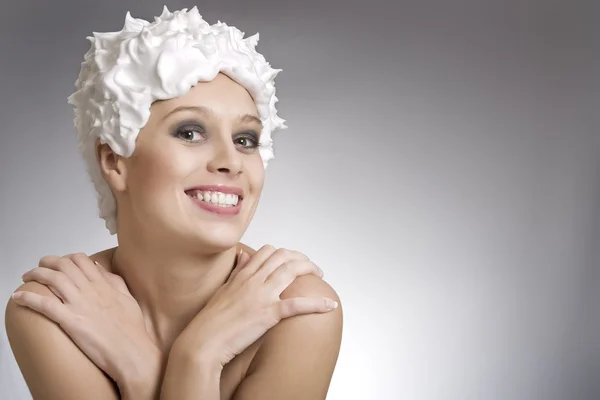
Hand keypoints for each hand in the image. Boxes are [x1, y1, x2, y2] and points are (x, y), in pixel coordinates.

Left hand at [11, 253, 162, 394]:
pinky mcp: (70, 321)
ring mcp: (79, 304)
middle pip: (63, 265)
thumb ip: (115, 282)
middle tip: (39, 268)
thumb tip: (100, 269)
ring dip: (35, 275)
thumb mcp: (128, 299)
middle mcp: (90, 290)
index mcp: (104, 284)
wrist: (131, 350)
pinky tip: (18, 298)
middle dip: (46, 263)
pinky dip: (28, 299)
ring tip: (26, 278)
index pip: (81, 260)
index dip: (66, 258)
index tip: (59, 263)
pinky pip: (45, 305)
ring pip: (52, 279)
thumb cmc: (131, 329)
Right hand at [173, 245, 336, 368]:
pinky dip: (316, 304)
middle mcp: (253, 280)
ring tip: (320, 276)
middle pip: (284, 257)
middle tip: (311, 268)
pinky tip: (329, 305)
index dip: (285, 252)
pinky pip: (297, 305)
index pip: (268, 251)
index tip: (294, 260)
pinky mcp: (268, 314)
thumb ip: (237, 272)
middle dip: (302, 259)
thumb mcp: (223, 289)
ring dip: (311, 270)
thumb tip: (244, 255)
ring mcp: (261, 296)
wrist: (203, 342)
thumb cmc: (210, 320)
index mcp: (243, 274)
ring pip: (291, 271)